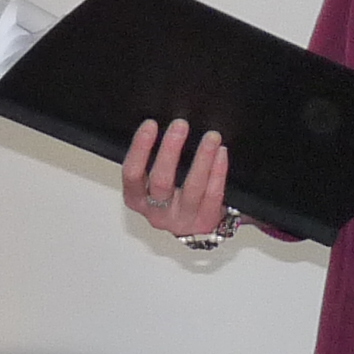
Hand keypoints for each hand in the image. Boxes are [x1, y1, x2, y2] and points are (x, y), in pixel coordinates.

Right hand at [121, 118, 228, 238]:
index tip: (150, 125)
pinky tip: (221, 152)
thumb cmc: (174, 200)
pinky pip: (214, 193)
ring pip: (193, 187)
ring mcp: (183, 218)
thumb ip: (157, 162)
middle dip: (170, 150)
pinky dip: (218, 170)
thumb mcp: (155, 186)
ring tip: (211, 136)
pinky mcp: (206, 220)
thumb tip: (166, 127)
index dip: (139, 149)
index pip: (132, 175)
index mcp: (138, 200)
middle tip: (180, 125)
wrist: (197, 228)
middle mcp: (158, 212)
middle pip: (161, 181)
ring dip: (203, 158)